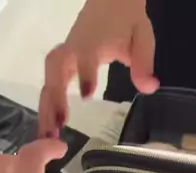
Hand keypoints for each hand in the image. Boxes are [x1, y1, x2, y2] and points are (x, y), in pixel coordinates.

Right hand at [39, 0, 158, 137]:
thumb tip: (149, 88)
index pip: (86, 56)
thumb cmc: (127, 19)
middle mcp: (73, 48)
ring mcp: (66, 55)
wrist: (110, 0)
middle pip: (56, 71)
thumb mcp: (142, 37)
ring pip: (49, 80)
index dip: (85, 73)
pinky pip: (50, 84)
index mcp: (93, 40)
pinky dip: (47, 106)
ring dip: (46, 107)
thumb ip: (144, 63)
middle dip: (54, 98)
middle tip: (58, 128)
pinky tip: (50, 128)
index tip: (86, 95)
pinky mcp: (62, 63)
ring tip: (48, 135)